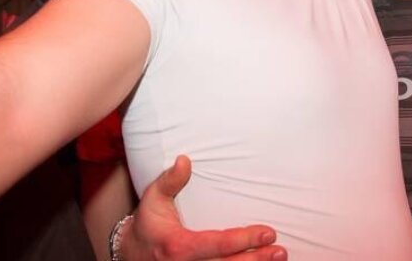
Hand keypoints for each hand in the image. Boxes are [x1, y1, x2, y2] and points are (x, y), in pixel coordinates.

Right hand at [120, 156, 285, 260]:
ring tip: (279, 258)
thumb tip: (184, 160)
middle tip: (280, 250)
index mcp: (178, 246)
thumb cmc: (148, 222)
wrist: (130, 252)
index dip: (244, 240)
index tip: (268, 233)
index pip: (217, 245)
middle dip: (256, 259)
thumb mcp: (153, 198)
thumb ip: (170, 181)